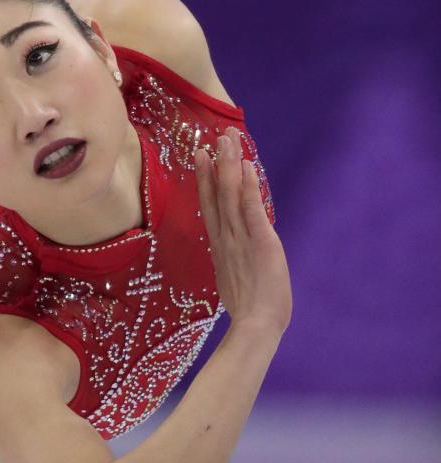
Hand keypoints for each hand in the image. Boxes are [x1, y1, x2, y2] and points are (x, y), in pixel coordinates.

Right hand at [195, 127, 291, 341]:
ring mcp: (241, 237)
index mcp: (219, 245)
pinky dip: (248, 187)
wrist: (256, 327)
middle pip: (218, 192)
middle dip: (217, 162)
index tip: (201, 155)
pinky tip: (247, 167)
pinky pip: (252, 209)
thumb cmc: (249, 310)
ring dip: (230, 165)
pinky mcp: (261, 241)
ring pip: (231, 194)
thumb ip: (230, 260)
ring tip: (228, 140)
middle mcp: (226, 236)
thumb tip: (228, 253)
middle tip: (216, 136)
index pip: (209, 205)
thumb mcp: (234, 279)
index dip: (204, 178)